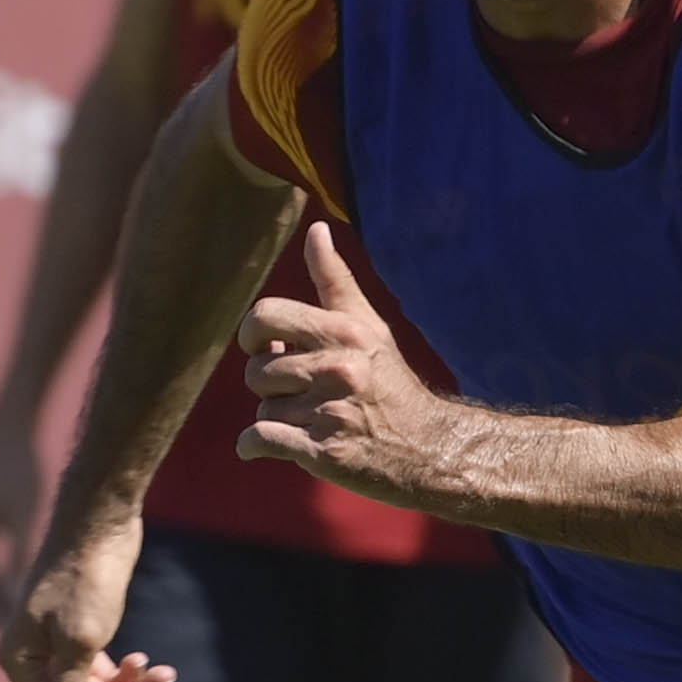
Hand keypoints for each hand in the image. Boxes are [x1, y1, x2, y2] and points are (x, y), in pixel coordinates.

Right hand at [0, 525, 176, 681]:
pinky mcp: (79, 637)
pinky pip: (102, 676)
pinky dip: (127, 674)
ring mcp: (56, 651)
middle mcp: (32, 662)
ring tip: (164, 672)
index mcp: (21, 664)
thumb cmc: (87, 577)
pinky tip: (147, 662)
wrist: (100, 522)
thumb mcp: (80, 641)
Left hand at [237, 224, 445, 500]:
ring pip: (262, 409)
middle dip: (269, 384)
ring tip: (310, 419)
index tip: (265, 348)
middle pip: (257, 370)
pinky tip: (273, 445)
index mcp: (344, 332)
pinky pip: (259, 439)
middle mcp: (338, 368)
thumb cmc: (389, 382)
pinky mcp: (324, 452)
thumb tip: (316, 229)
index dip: (253, 333)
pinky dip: (255, 446)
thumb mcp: (368, 325)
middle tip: (298, 392)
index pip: (265, 315)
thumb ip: (334, 279)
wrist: (428, 448)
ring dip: (277, 418)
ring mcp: (331, 412)